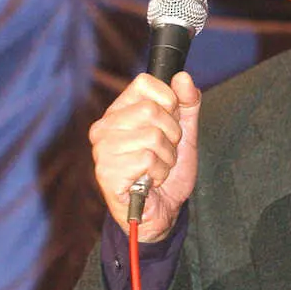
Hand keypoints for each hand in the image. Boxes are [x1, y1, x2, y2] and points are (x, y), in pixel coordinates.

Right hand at [89, 71, 200, 240]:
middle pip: (152, 110)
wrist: (161, 212)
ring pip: (152, 136)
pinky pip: (147, 159)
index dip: (168, 100)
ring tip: (156, 169)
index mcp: (120, 112)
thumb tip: (183, 77)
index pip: (145, 82)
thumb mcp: (185, 134)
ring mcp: (103, 150)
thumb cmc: (167, 172)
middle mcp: (105, 127)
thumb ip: (187, 104)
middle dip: (172, 134)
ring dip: (166, 158)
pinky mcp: (107, 172)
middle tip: (164, 152)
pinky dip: (158, 173)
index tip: (171, 121)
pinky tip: (149, 181)